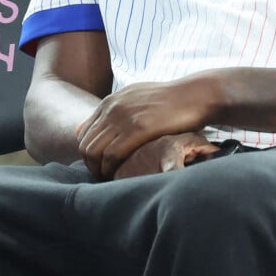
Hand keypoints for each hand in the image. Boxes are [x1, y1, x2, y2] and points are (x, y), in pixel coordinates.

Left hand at [76, 78, 213, 180]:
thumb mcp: (136, 98)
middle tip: (104, 178)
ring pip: (94, 152)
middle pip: (85, 145)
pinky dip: (110, 170)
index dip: (90, 154)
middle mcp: (112, 107)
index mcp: (111, 101)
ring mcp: (123, 116)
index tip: (101, 166)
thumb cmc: (170, 102)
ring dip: (98, 171)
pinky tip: (120, 176)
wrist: (195, 95)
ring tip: (111, 180)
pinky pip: (111, 155)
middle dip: (91, 166)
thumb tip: (80, 128)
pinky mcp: (137, 128)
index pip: (84, 134)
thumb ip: (110, 112)